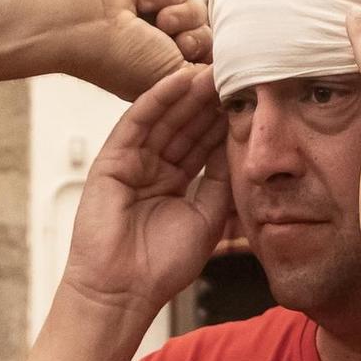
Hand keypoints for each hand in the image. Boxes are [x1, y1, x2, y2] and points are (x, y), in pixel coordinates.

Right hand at [48, 0, 209, 100]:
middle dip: (194, 38)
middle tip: (171, 42)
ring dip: (181, 14)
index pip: (208, 66)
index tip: (198, 66)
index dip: (209, 64)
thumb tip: (228, 71)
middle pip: (210, 36)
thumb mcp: (171, 77)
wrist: (81, 23)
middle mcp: (163, 46)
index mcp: (165, 75)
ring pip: (199, 8)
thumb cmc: (119, 60)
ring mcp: (159, 15)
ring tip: (155, 20)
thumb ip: (205, 75)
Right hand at [59, 65, 230, 318]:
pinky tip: (179, 80)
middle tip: (234, 72)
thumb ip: (221, 180)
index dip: (225, 121)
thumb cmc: (163, 265)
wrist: (125, 291)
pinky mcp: (111, 160)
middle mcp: (155, 169)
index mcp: (177, 183)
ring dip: (188, 93)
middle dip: (209, 101)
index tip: (249, 98)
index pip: (204, 143)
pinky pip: (137, 122)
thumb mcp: (207, 217)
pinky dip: (157, 99)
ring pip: (165, 119)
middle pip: (186, 126)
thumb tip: (239, 146)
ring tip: (212, 69)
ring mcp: (133, 162)